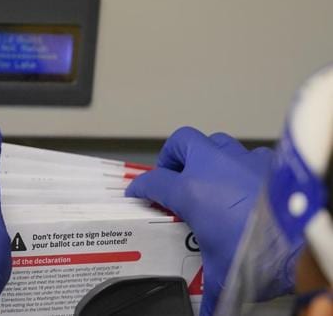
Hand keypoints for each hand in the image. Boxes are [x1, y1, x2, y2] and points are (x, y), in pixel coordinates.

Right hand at [126, 127, 274, 315]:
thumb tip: (205, 313)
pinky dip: (239, 164)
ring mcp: (241, 159)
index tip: (137, 192)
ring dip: (204, 155)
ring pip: (213, 141)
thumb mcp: (222, 273)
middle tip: (170, 175)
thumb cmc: (259, 252)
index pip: (153, 180)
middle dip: (171, 157)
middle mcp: (213, 166)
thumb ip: (205, 290)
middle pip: (180, 142)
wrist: (302, 241)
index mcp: (191, 190)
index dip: (140, 187)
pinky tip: (242, 184)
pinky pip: (246, 154)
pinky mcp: (268, 162)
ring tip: (205, 176)